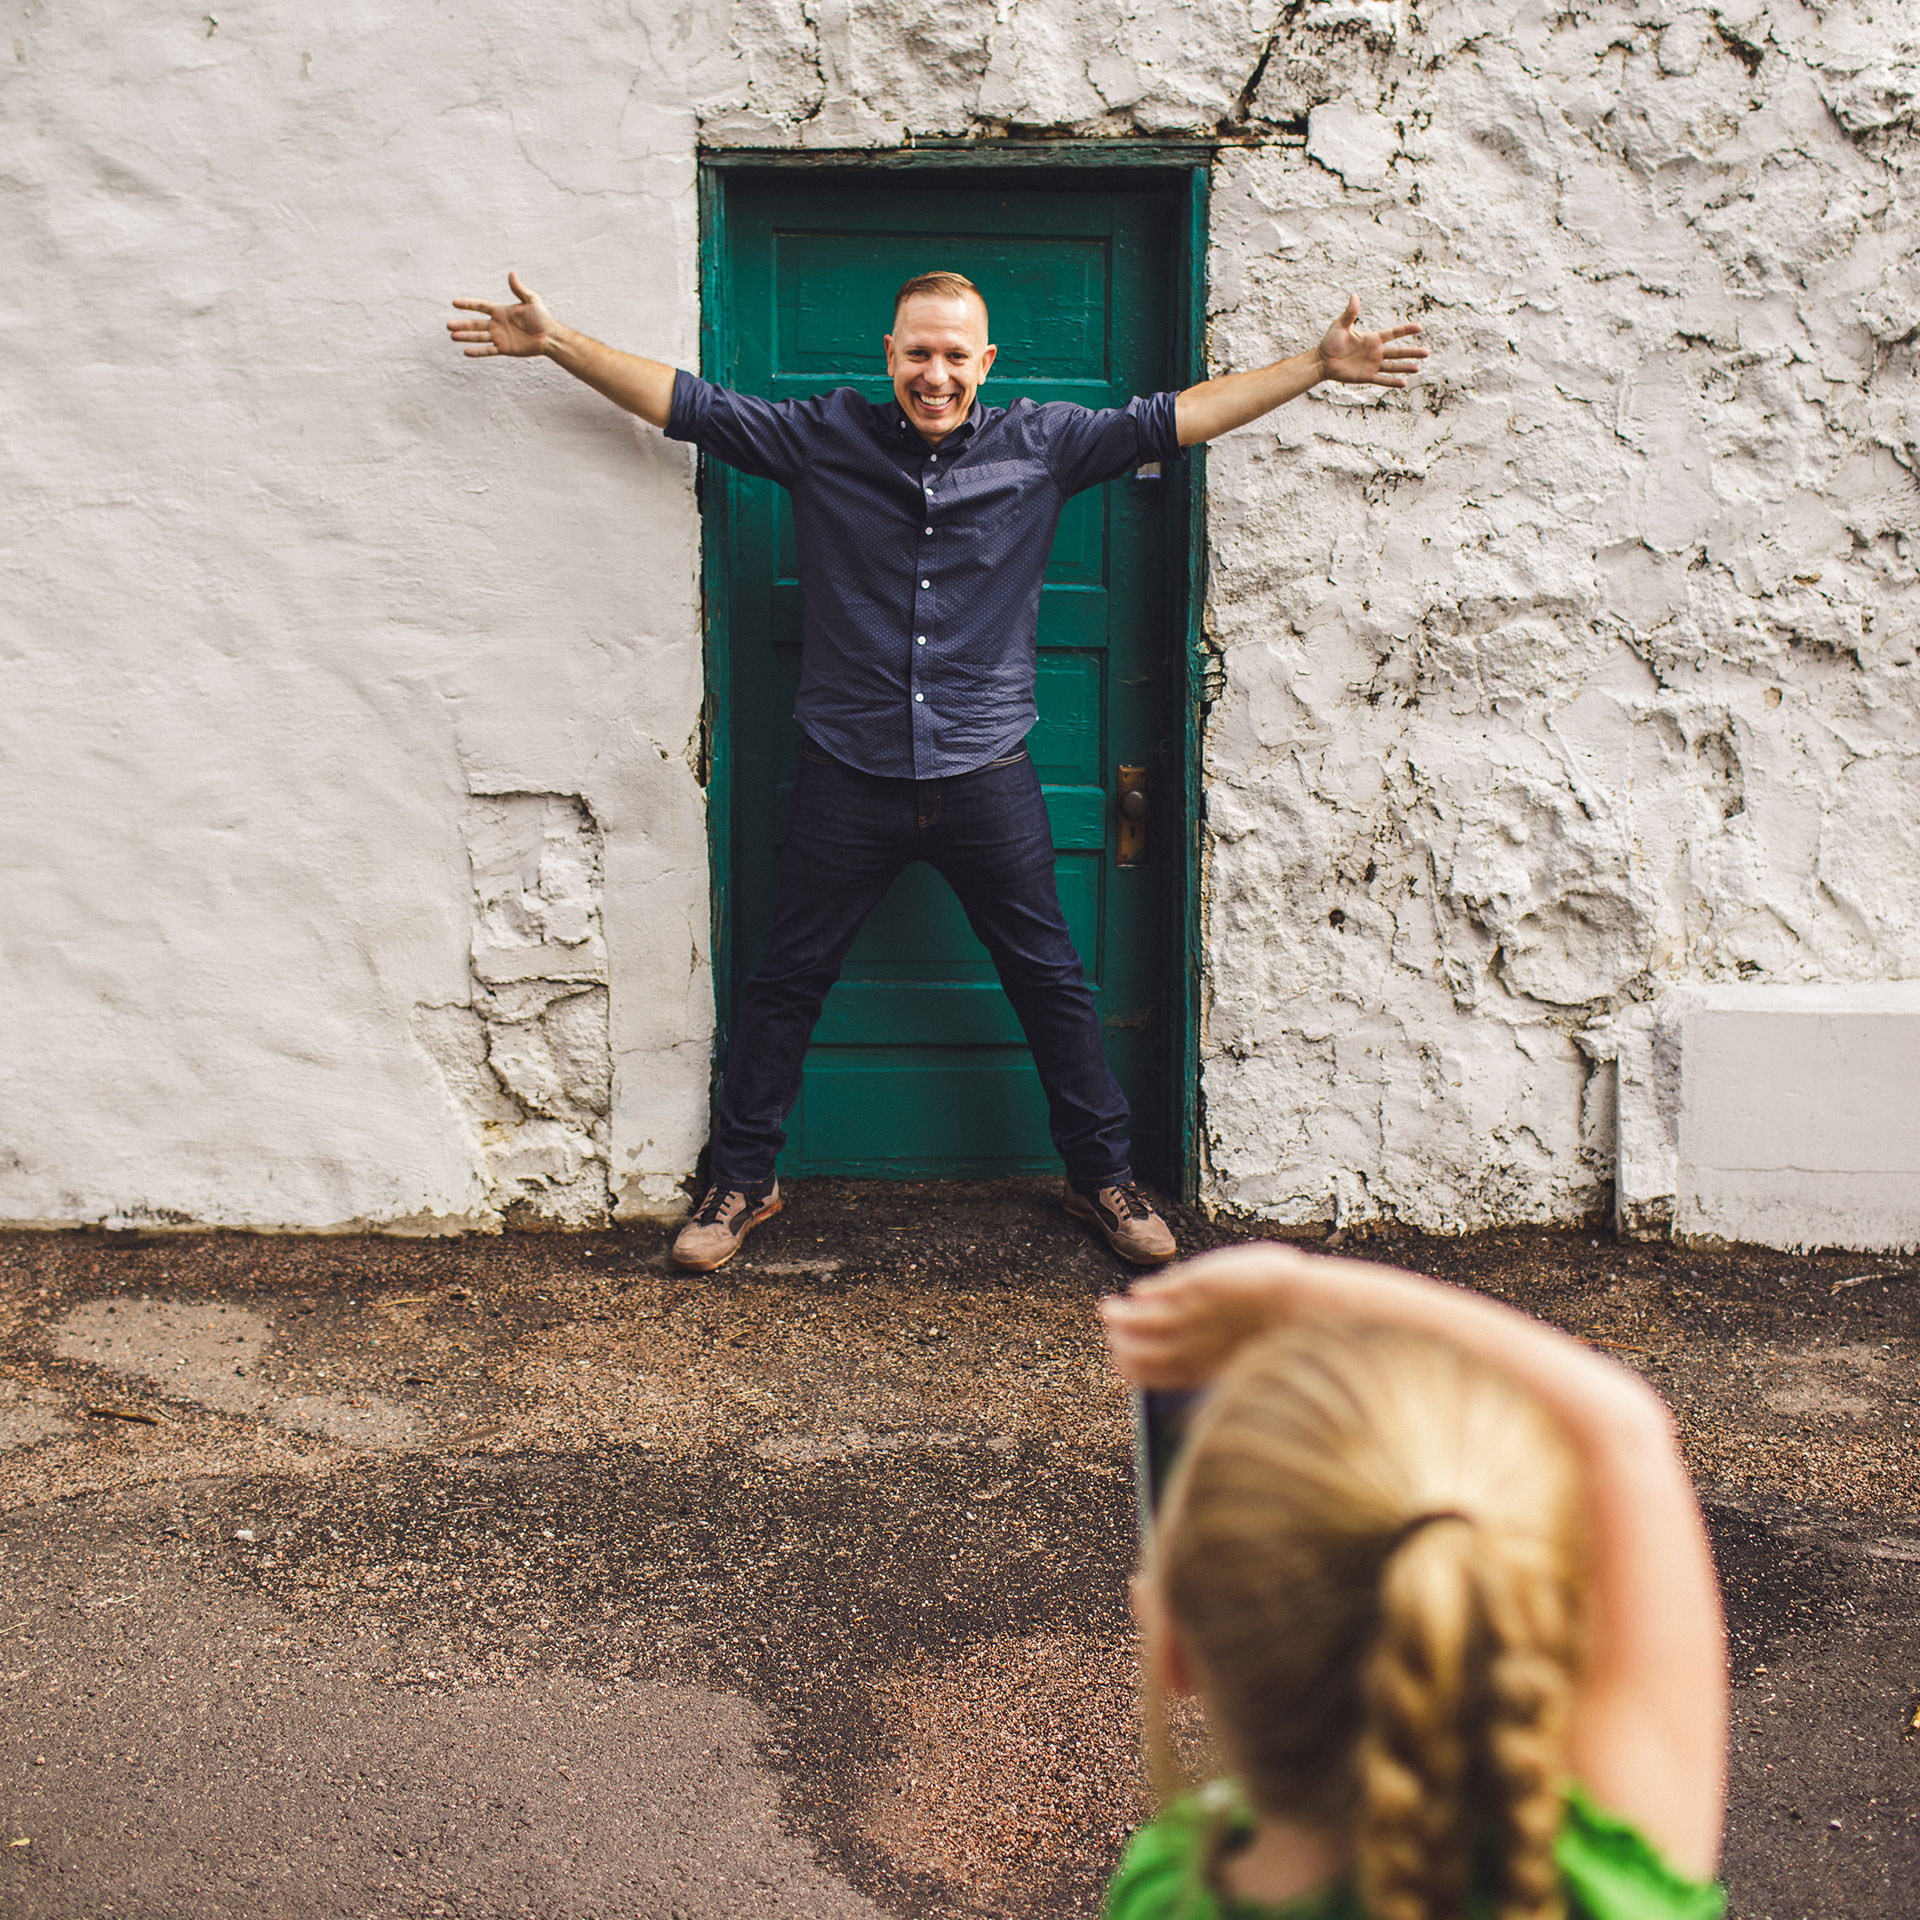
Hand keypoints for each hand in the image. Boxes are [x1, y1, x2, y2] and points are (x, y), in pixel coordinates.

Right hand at [448, 270, 558, 357]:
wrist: (549, 337)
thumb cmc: (542, 317)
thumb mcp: (531, 300)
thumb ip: (519, 289)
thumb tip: (512, 273)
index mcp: (501, 311)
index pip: (480, 306)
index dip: (468, 304)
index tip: (454, 303)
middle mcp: (497, 324)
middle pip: (475, 324)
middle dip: (462, 324)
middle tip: (448, 325)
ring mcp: (499, 337)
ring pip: (479, 337)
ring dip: (466, 337)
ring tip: (452, 336)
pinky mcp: (504, 349)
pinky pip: (488, 350)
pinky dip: (478, 351)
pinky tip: (466, 352)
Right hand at [1098, 1243, 1324, 1388]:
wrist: (1305, 1306)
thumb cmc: (1286, 1337)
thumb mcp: (1247, 1363)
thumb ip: (1215, 1367)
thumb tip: (1196, 1371)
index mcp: (1202, 1372)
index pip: (1152, 1376)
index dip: (1131, 1369)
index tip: (1122, 1362)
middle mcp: (1190, 1348)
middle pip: (1138, 1351)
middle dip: (1119, 1345)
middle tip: (1112, 1338)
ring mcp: (1190, 1316)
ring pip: (1139, 1321)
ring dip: (1118, 1318)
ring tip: (1108, 1311)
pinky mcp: (1193, 1285)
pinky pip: (1155, 1292)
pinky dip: (1141, 1294)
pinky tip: (1136, 1292)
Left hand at [1315, 295, 1426, 387]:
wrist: (1322, 361)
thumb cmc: (1330, 342)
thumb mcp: (1340, 325)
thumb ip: (1350, 313)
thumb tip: (1354, 295)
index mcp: (1372, 338)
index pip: (1393, 333)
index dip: (1405, 330)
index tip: (1419, 327)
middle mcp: (1375, 352)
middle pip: (1397, 352)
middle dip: (1412, 352)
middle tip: (1427, 353)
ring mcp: (1372, 365)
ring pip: (1392, 366)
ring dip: (1405, 367)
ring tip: (1418, 368)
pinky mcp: (1366, 376)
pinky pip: (1381, 379)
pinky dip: (1392, 381)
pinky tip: (1404, 383)